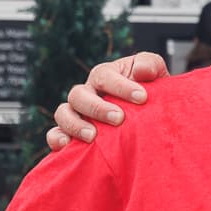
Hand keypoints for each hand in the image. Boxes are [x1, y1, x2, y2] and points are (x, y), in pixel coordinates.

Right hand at [45, 51, 170, 150]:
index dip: (121, 86)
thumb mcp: (156, 75)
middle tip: (119, 119)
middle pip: (79, 95)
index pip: (104, 76)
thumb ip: (150, 65)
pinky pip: (54, 135)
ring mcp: (76, 114)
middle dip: (98, 107)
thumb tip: (141, 71)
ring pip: (63, 113)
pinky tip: (67, 145)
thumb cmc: (152, 95)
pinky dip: (56, 138)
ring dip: (75, 124)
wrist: (151, 119)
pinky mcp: (71, 135)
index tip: (142, 98)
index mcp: (104, 76)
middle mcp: (87, 93)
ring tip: (92, 136)